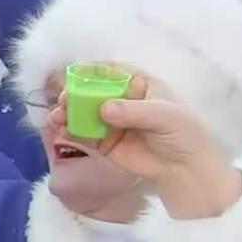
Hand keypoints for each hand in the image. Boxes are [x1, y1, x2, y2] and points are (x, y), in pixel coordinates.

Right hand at [50, 74, 241, 218]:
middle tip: (62, 99)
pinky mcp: (103, 142)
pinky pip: (83, 133)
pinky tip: (63, 130)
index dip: (93, 71)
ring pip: (83, 112)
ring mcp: (111, 122)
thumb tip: (103, 109)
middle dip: (74, 94)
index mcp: (140, 85)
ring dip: (67, 113)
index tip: (74, 73)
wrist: (185, 170)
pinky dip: (70, 131)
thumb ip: (133, 111)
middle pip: (92, 92)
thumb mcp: (164, 116)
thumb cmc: (183, 134)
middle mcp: (122, 101)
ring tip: (56, 117)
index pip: (113, 72)